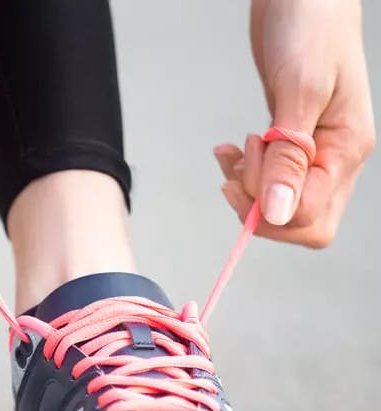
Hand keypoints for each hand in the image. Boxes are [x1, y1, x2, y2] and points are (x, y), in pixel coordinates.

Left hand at [215, 0, 374, 247]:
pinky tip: (228, 153)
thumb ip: (288, 156)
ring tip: (231, 154)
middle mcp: (334, 160)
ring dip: (246, 188)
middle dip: (258, 206)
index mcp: (346, 151)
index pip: (310, 218)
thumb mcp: (300, 91)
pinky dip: (242, 173)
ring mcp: (313, 155)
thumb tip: (277, 211)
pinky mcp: (290, 147)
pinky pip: (266, 181)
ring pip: (278, 204)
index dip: (269, 211)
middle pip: (299, 222)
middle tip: (235, 171)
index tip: (243, 174)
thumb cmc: (310, 26)